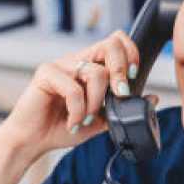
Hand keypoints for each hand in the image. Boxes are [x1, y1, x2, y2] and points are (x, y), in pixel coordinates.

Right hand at [0, 30, 158, 159]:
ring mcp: (61, 65)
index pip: (116, 42)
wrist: (32, 141)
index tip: (133, 78)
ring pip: (96, 72)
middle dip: (122, 71)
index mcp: (90, 65)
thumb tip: (152, 99)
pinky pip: (73, 89)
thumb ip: (123, 109)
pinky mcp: (46, 74)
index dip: (130, 54)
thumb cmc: (61, 127)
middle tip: (119, 95)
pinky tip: (72, 122)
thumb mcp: (100, 121)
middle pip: (110, 44)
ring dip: (95, 103)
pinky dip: (78, 111)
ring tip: (84, 119)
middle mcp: (76, 60)